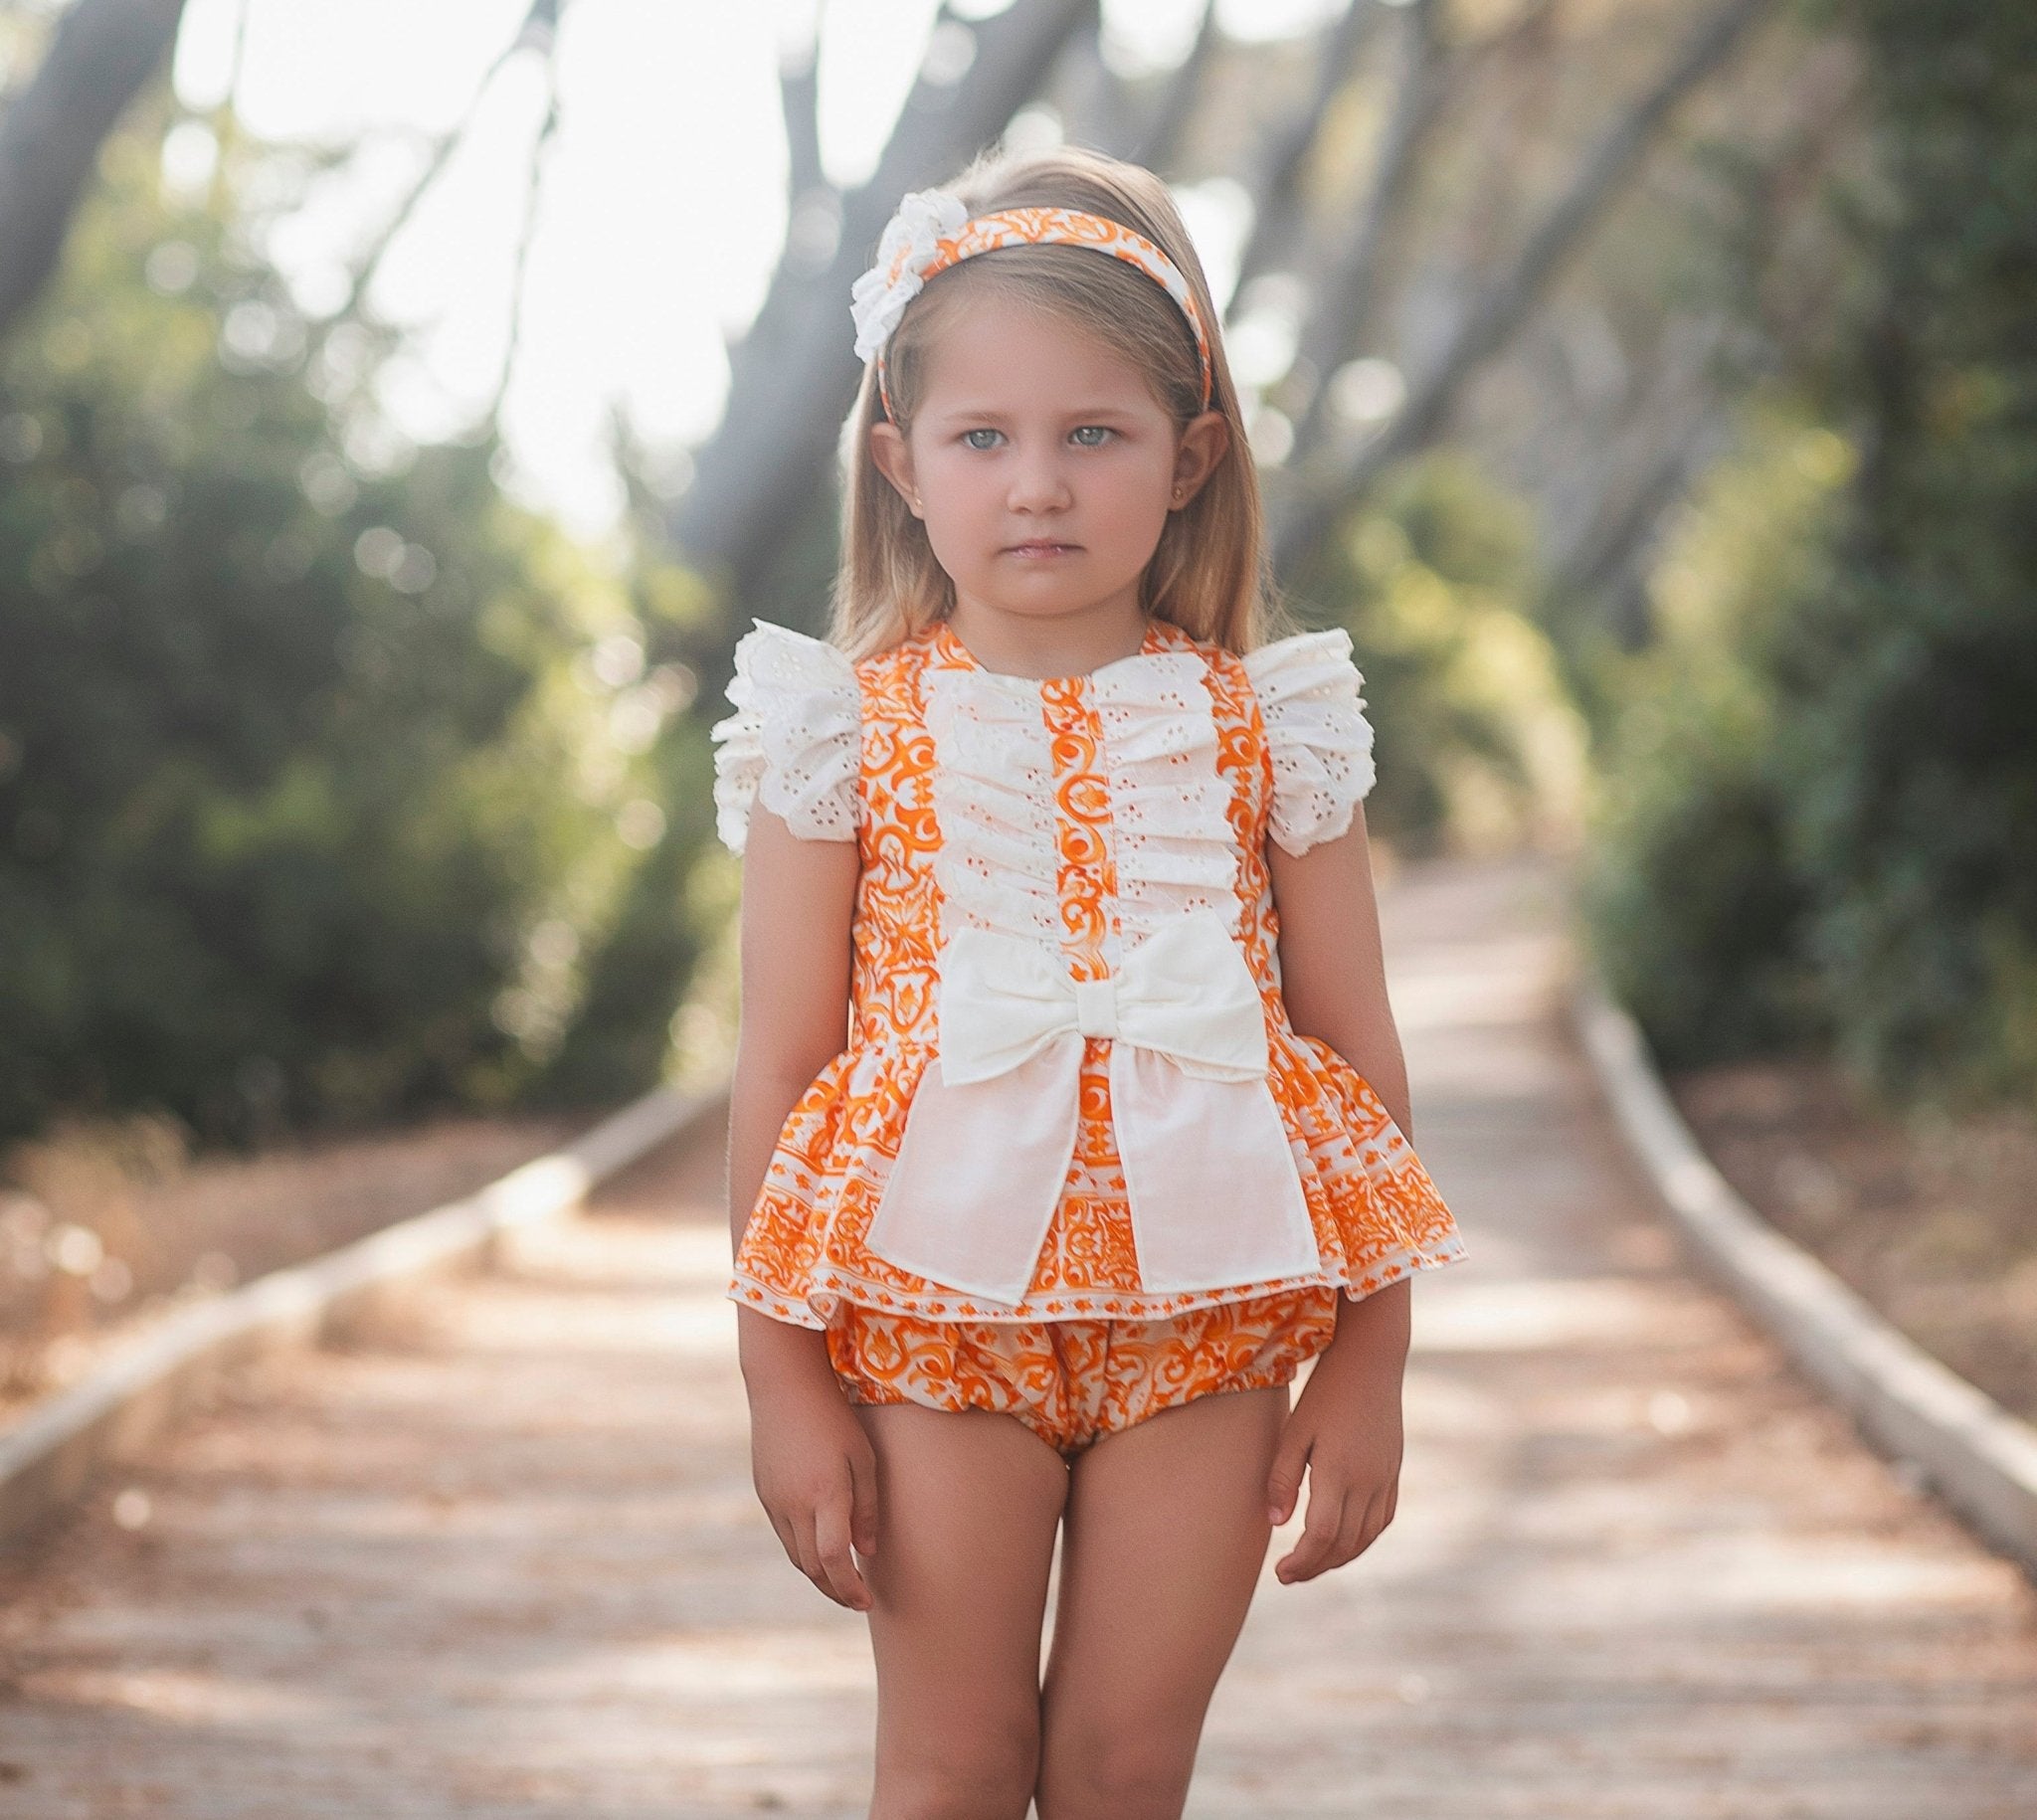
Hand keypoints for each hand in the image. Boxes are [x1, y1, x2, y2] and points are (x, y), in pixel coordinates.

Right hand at [746, 1365, 880, 1610]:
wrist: (783, 1386)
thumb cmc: (834, 1417)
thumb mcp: (863, 1457)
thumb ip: (866, 1508)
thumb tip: (864, 1552)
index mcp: (825, 1494)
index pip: (834, 1560)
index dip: (849, 1588)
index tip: (866, 1601)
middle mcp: (794, 1504)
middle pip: (812, 1567)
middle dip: (835, 1590)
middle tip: (857, 1599)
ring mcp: (774, 1501)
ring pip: (796, 1555)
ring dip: (818, 1575)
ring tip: (841, 1580)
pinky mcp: (764, 1494)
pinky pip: (785, 1535)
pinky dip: (804, 1551)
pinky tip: (820, 1547)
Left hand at [1264, 1296, 1407, 1583]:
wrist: (1371, 1362)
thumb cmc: (1325, 1392)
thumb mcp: (1294, 1430)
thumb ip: (1283, 1478)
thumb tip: (1276, 1523)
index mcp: (1338, 1473)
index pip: (1321, 1536)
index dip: (1301, 1562)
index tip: (1280, 1573)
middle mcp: (1367, 1483)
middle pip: (1343, 1544)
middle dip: (1315, 1567)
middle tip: (1289, 1575)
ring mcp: (1385, 1479)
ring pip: (1365, 1537)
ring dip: (1338, 1558)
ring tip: (1311, 1563)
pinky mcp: (1394, 1472)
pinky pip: (1382, 1520)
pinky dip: (1362, 1540)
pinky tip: (1344, 1541)